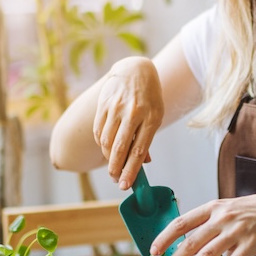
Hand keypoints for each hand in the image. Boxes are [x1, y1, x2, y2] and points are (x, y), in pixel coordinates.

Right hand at [93, 57, 163, 189]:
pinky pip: (99, 131)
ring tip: (113, 166)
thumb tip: (143, 163)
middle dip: (116, 169)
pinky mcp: (103, 105)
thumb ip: (147, 138)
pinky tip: (106, 149)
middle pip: (120, 148)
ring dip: (108, 158)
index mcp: (151, 117)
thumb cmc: (149, 98)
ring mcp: (116, 108)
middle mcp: (133, 113)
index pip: (139, 150)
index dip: (131, 170)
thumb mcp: (156, 115)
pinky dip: (102, 144)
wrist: (134, 70)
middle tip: (116, 180)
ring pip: (107, 142)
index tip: (126, 185)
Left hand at [149, 193, 255, 255]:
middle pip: (192, 241)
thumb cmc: (249, 212)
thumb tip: (182, 243)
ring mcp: (237, 231)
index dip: (165, 237)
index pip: (181, 223)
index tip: (154, 251)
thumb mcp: (225, 209)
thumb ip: (206, 223)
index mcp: (212, 208)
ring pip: (208, 254)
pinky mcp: (251, 244)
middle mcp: (222, 218)